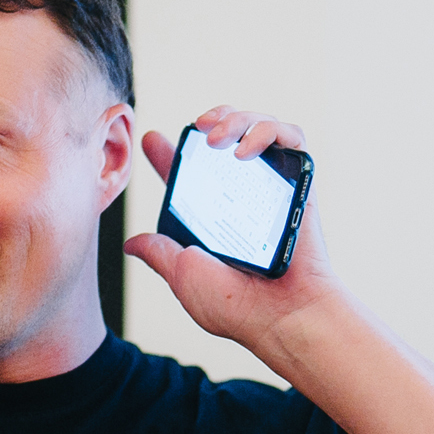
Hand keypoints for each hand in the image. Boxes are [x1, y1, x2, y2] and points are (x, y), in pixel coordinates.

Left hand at [124, 106, 345, 359]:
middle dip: (212, 119)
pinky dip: (267, 131)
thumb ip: (160, 254)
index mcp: (217, 216)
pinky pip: (291, 137)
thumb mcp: (183, 275)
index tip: (151, 139)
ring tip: (216, 138)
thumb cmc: (236, 306)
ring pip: (258, 127)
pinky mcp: (301, 182)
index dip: (169, 154)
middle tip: (198, 129)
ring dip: (236, 118)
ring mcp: (274, 186)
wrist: (282, 315)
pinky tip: (244, 151)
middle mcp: (246, 196)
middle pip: (229, 137)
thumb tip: (132, 243)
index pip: (192, 174)